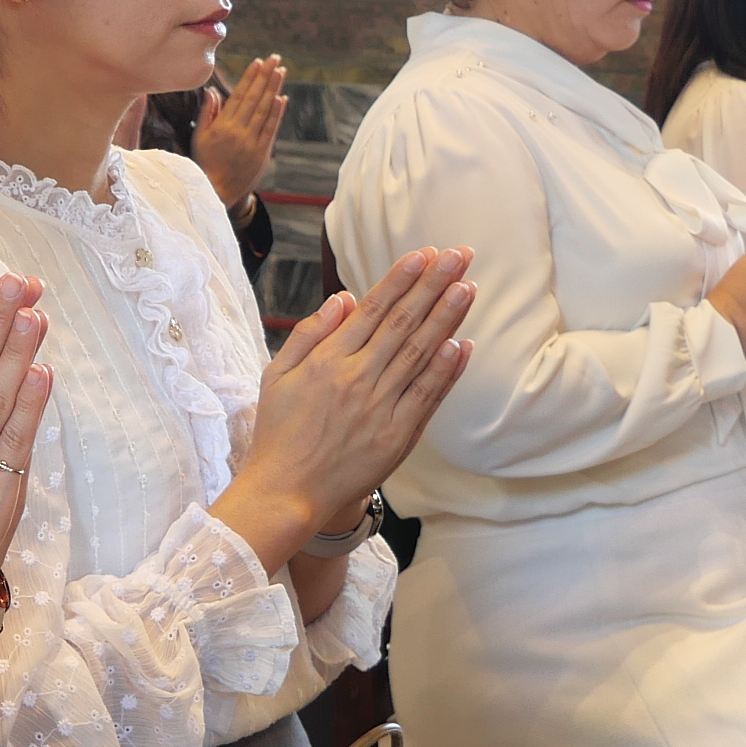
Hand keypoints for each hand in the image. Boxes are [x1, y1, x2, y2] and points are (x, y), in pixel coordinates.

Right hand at [197, 56, 287, 212]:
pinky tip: (282, 97)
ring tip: (281, 71)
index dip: (250, 78)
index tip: (258, 62)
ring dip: (274, 89)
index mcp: (222, 126)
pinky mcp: (262, 153)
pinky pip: (271, 128)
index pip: (239, 96)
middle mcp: (238, 132)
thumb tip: (211, 90)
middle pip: (254, 99)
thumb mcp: (200, 137)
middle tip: (275, 59)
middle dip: (265, 76)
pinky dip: (277, 112)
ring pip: (265, 110)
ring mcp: (252, 142)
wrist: (216, 192)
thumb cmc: (205, 163)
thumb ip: (207, 113)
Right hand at [218, 246, 472, 565]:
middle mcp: (356, 379)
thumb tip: (343, 298)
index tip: (424, 254)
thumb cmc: (278, 433)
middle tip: (460, 255)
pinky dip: (446, 369)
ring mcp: (380, 407)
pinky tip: (463, 343)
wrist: (286, 492)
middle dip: (433, 285)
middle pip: (403, 323)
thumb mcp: (277, 375)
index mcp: (326, 361)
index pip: (372, 310)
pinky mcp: (397, 435)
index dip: (400, 280)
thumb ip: (309, 334)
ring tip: (468, 287)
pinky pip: (427, 395)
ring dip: (447, 318)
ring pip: (420, 353)